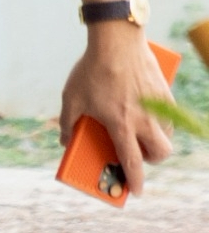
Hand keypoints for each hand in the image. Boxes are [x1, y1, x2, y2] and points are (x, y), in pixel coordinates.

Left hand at [60, 22, 174, 195]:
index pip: (132, 161)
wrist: (117, 41)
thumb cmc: (91, 70)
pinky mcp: (164, 94)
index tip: (135, 192)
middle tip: (138, 155)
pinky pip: (167, 117)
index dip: (134, 179)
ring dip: (157, 141)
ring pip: (167, 136)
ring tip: (140, 135)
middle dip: (151, 161)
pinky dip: (160, 122)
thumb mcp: (71, 97)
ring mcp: (157, 107)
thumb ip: (67, 122)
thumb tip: (64, 141)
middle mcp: (143, 119)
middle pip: (160, 153)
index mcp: (121, 123)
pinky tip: (145, 114)